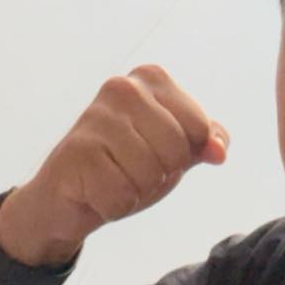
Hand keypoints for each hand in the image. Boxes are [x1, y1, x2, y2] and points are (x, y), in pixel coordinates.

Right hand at [0, 65, 229, 265]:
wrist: (66, 199)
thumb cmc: (126, 166)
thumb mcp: (174, 149)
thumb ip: (206, 141)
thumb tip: (219, 150)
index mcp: (152, 78)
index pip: (200, 127)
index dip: (184, 154)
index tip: (155, 151)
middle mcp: (123, 87)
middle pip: (177, 151)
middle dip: (161, 174)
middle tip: (130, 169)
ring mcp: (96, 116)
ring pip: (150, 174)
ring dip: (136, 191)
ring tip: (113, 178)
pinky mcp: (76, 151)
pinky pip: (122, 195)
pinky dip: (114, 206)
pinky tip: (94, 192)